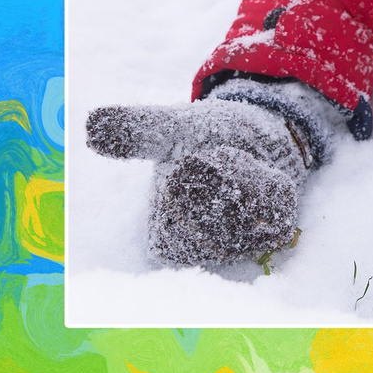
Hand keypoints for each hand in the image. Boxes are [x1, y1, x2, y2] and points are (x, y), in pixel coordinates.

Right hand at [87, 99, 309, 266]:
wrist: (261, 127)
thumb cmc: (209, 131)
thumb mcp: (174, 127)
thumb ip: (139, 131)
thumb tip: (92, 125)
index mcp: (165, 231)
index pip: (177, 236)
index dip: (189, 194)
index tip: (191, 163)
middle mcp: (201, 247)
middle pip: (217, 232)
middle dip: (225, 185)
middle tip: (223, 159)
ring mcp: (239, 244)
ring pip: (251, 229)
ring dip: (252, 187)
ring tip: (244, 166)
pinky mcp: (271, 235)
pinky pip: (280, 224)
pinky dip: (278, 194)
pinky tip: (269, 177)